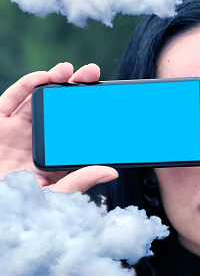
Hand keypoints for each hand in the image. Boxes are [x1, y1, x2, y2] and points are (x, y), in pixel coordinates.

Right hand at [0, 62, 117, 192]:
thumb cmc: (21, 205)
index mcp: (55, 154)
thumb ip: (80, 181)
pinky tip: (43, 77)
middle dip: (76, 88)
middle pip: (60, 107)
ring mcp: (18, 129)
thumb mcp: (55, 195)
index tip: (108, 97)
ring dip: (54, 80)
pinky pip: (12, 100)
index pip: (76, 128)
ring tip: (70, 70)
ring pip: (38, 99)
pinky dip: (27, 86)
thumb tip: (111, 172)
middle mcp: (38, 138)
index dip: (90, 111)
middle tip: (93, 73)